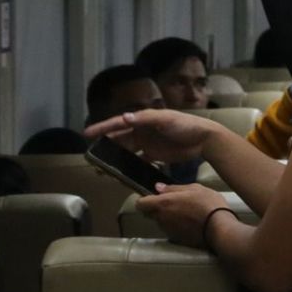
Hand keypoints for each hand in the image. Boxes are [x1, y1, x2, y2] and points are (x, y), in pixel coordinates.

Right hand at [84, 109, 219, 164]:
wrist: (204, 139)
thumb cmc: (185, 125)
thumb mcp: (165, 119)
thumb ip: (146, 119)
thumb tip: (124, 118)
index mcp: (144, 119)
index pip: (119, 123)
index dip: (103, 128)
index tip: (87, 135)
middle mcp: (143, 130)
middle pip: (120, 138)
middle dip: (105, 146)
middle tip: (91, 157)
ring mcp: (148, 143)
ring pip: (127, 151)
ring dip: (115, 158)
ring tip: (103, 169)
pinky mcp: (155, 155)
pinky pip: (139, 160)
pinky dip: (130, 166)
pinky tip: (122, 173)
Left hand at [135, 182, 229, 248]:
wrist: (218, 227)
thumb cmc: (208, 204)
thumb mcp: (195, 188)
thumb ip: (174, 188)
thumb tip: (158, 188)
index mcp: (163, 203)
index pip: (140, 204)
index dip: (144, 199)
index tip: (153, 196)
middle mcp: (161, 218)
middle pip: (149, 213)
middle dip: (156, 208)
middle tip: (172, 202)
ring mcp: (167, 230)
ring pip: (160, 221)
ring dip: (166, 216)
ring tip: (184, 211)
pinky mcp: (175, 239)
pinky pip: (169, 229)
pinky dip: (175, 225)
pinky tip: (189, 221)